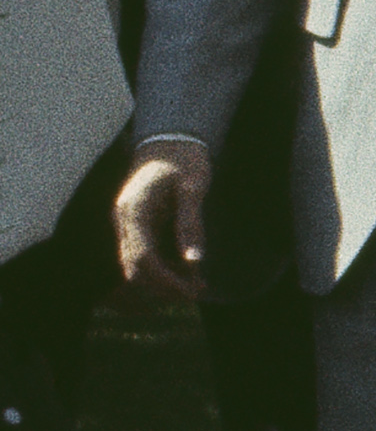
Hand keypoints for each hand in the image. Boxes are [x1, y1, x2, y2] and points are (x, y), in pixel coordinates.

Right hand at [110, 142, 211, 305]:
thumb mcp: (194, 186)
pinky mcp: (135, 226)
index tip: (193, 291)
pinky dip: (162, 269)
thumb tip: (193, 262)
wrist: (169, 139)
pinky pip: (142, 256)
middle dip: (164, 286)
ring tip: (198, 284)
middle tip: (199, 291)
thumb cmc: (184, 159)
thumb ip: (191, 223)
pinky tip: (189, 271)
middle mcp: (123, 220)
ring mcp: (125, 223)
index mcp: (133, 210)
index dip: (166, 281)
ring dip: (163, 281)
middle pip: (134, 268)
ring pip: (135, 265)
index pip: (142, 259)